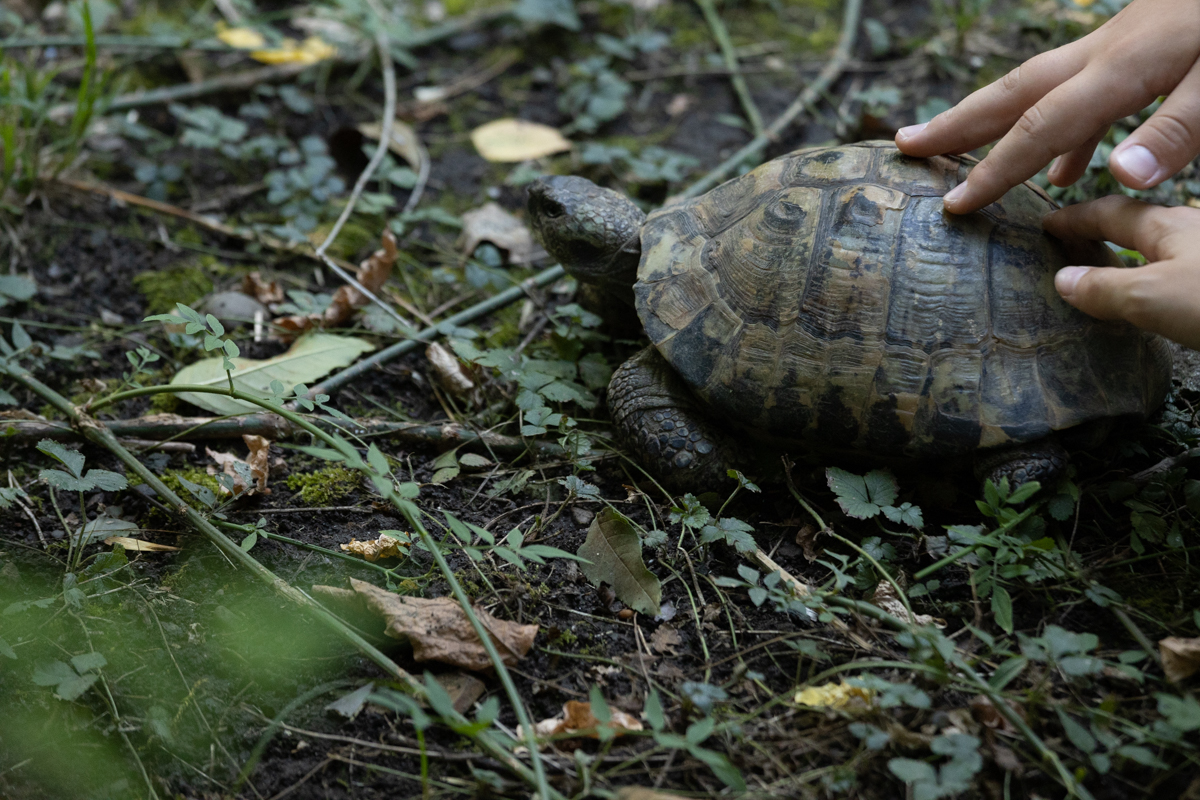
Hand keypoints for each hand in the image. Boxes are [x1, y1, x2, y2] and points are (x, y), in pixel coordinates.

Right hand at [894, 0, 1199, 213]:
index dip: (993, 169)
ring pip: (1039, 88)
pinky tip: (1065, 168)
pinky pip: (1083, 94)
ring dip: (994, 122)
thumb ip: (1179, 128)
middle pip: (1015, 91)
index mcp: (1125, 65)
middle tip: (904, 144)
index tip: (953, 204)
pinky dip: (1061, 133)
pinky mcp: (1145, 46)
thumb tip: (1114, 176)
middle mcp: (1109, 51)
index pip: (1040, 126)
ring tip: (958, 153)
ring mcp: (1124, 45)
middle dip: (957, 122)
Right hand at [1046, 196, 1199, 348]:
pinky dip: (1148, 279)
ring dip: (1125, 257)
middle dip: (1098, 232)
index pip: (1108, 212)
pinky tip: (1148, 299)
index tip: (1046, 224)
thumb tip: (1063, 280)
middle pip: (1135, 225)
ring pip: (1156, 249)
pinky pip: (1173, 272)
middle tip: (1067, 246)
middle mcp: (1188, 233)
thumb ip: (1104, 287)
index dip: (1073, 218)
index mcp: (1166, 225)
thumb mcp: (1151, 295)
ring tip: (1101, 275)